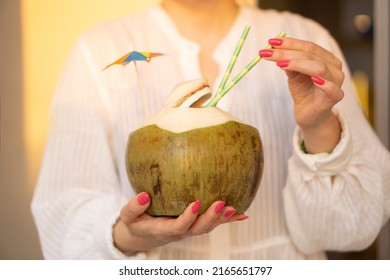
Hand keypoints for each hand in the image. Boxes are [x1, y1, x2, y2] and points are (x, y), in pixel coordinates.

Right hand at [113, 192, 246, 254]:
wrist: (144, 234)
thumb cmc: (136, 222)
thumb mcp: (128, 216)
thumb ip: (133, 207)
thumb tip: (144, 194)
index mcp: (163, 230)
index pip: (178, 227)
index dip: (188, 217)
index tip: (195, 203)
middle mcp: (180, 231)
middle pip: (198, 229)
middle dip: (211, 218)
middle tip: (221, 203)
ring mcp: (190, 229)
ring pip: (208, 227)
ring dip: (222, 219)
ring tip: (233, 208)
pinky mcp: (196, 224)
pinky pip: (213, 223)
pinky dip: (228, 220)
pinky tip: (243, 214)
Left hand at [259, 37, 343, 152]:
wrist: (309, 115)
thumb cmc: (303, 92)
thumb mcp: (292, 74)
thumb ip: (287, 61)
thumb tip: (272, 48)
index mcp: (326, 58)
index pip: (308, 46)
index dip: (290, 43)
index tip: (271, 42)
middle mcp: (334, 67)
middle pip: (311, 55)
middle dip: (288, 53)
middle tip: (268, 53)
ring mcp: (336, 82)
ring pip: (319, 67)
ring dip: (298, 63)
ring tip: (280, 64)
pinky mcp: (335, 97)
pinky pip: (332, 89)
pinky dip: (324, 83)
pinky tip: (313, 79)